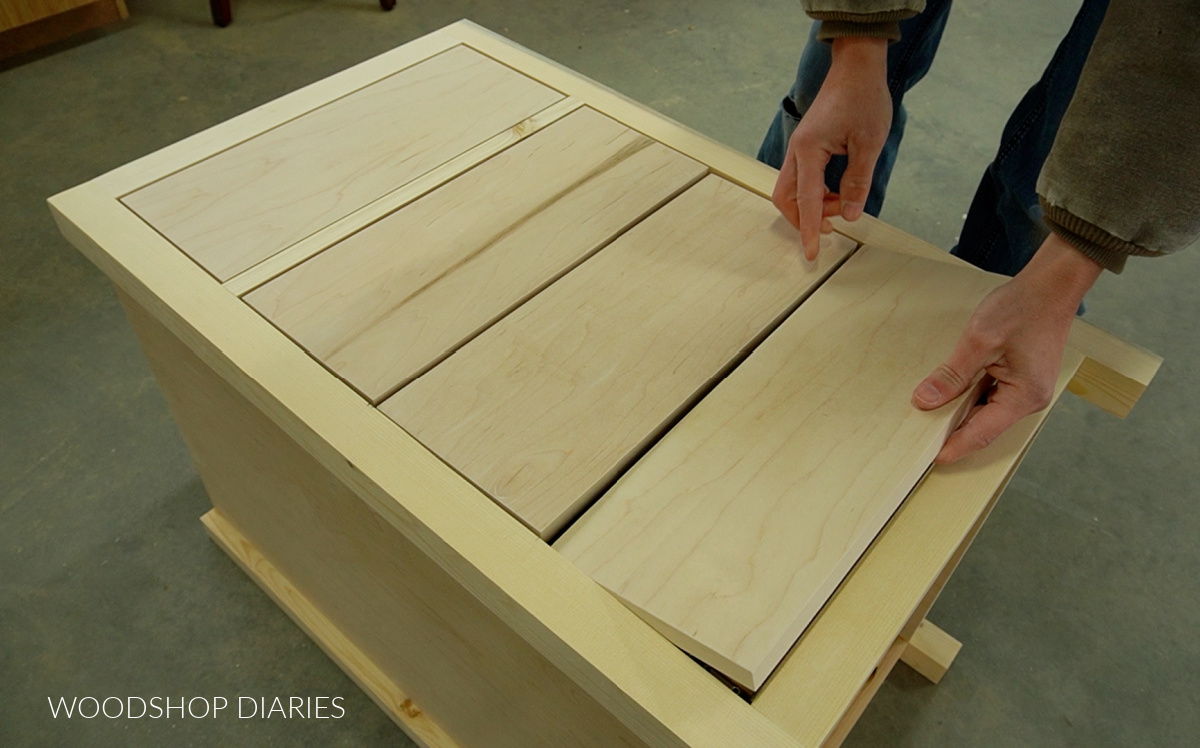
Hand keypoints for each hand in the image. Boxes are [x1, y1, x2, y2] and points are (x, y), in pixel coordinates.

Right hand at [772, 36, 890, 259]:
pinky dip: (814, 193)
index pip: (806, 201)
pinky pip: (801, 178)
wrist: (856, 67)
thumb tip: (851, 214)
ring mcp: (799, 148)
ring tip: (843, 205)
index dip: (810, 230)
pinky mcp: (806, 146)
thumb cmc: (863, 98)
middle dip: (804, 219)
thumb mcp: (869, 143)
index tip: (812, 254)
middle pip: (785, 199)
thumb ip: (857, 182)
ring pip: (791, 190)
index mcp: (809, 150)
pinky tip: (836, 193)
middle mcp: (797, 151)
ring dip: (812, 206)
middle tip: (833, 227)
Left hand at [912, 234, 1103, 463]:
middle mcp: (1029, 400)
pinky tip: (949, 394)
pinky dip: (970, 398)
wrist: (1050, 286)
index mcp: (1024, 396)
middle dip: (953, 432)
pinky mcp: (1021, 380)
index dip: (955, 447)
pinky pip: (991, 397)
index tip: (931, 460)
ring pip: (986, 412)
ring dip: (960, 414)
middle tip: (920, 438)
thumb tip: (925, 400)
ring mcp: (1026, 390)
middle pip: (984, 426)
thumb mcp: (979, 341)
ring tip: (928, 418)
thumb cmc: (1022, 309)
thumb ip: (952, 375)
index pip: (983, 433)